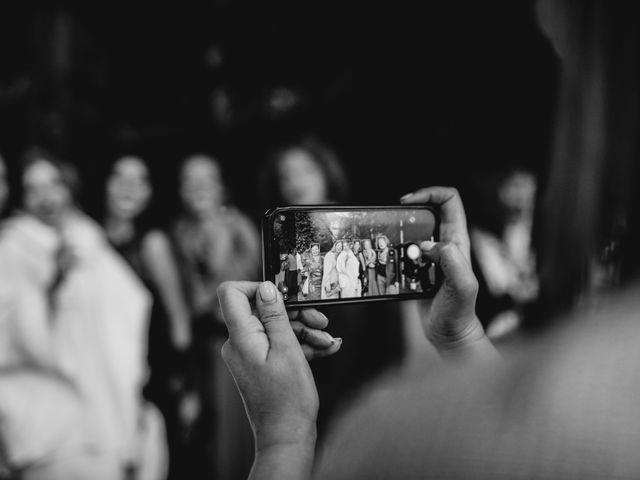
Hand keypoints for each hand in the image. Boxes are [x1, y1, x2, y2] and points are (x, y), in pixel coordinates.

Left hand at [217, 280, 339, 475]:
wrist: (287, 435)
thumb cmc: (288, 398)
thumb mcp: (287, 349)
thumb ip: (275, 315)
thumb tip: (266, 287)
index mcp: (241, 337)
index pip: (231, 293)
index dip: (257, 287)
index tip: (284, 295)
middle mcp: (239, 343)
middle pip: (261, 310)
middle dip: (294, 313)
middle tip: (319, 321)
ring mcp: (248, 354)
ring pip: (275, 327)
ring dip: (304, 331)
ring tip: (327, 341)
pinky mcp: (258, 363)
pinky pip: (277, 343)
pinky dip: (300, 344)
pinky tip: (323, 349)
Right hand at [401, 187, 495, 359]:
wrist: (450, 335)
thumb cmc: (460, 313)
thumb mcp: (462, 286)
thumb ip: (451, 261)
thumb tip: (429, 246)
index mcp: (458, 242)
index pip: (449, 202)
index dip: (430, 193)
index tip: (409, 201)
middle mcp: (445, 245)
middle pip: (428, 210)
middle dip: (410, 210)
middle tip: (395, 218)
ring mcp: (430, 257)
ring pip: (413, 231)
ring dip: (399, 233)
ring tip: (389, 240)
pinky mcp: (417, 269)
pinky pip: (403, 252)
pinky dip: (393, 252)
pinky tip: (388, 260)